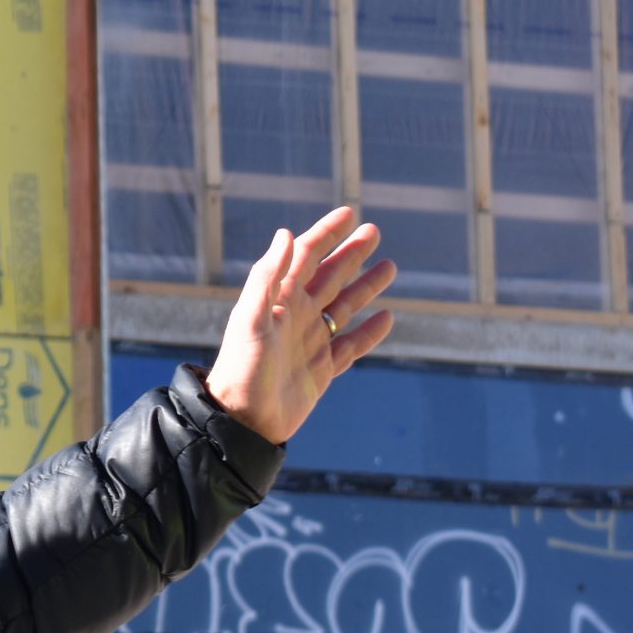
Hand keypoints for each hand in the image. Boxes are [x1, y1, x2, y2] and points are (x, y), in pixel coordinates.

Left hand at [202, 207, 396, 444]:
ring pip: (345, 306)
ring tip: (390, 267)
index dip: (325, 233)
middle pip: (330, 275)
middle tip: (374, 231)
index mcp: (279, 299)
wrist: (244, 420)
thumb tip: (286, 233)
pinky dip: (370, 332)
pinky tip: (387, 317)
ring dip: (366, 286)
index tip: (349, 212)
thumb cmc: (242, 368)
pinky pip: (352, 345)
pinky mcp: (322, 369)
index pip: (305, 256)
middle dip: (351, 252)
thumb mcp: (251, 319)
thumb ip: (267, 276)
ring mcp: (312, 341)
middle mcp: (297, 315)